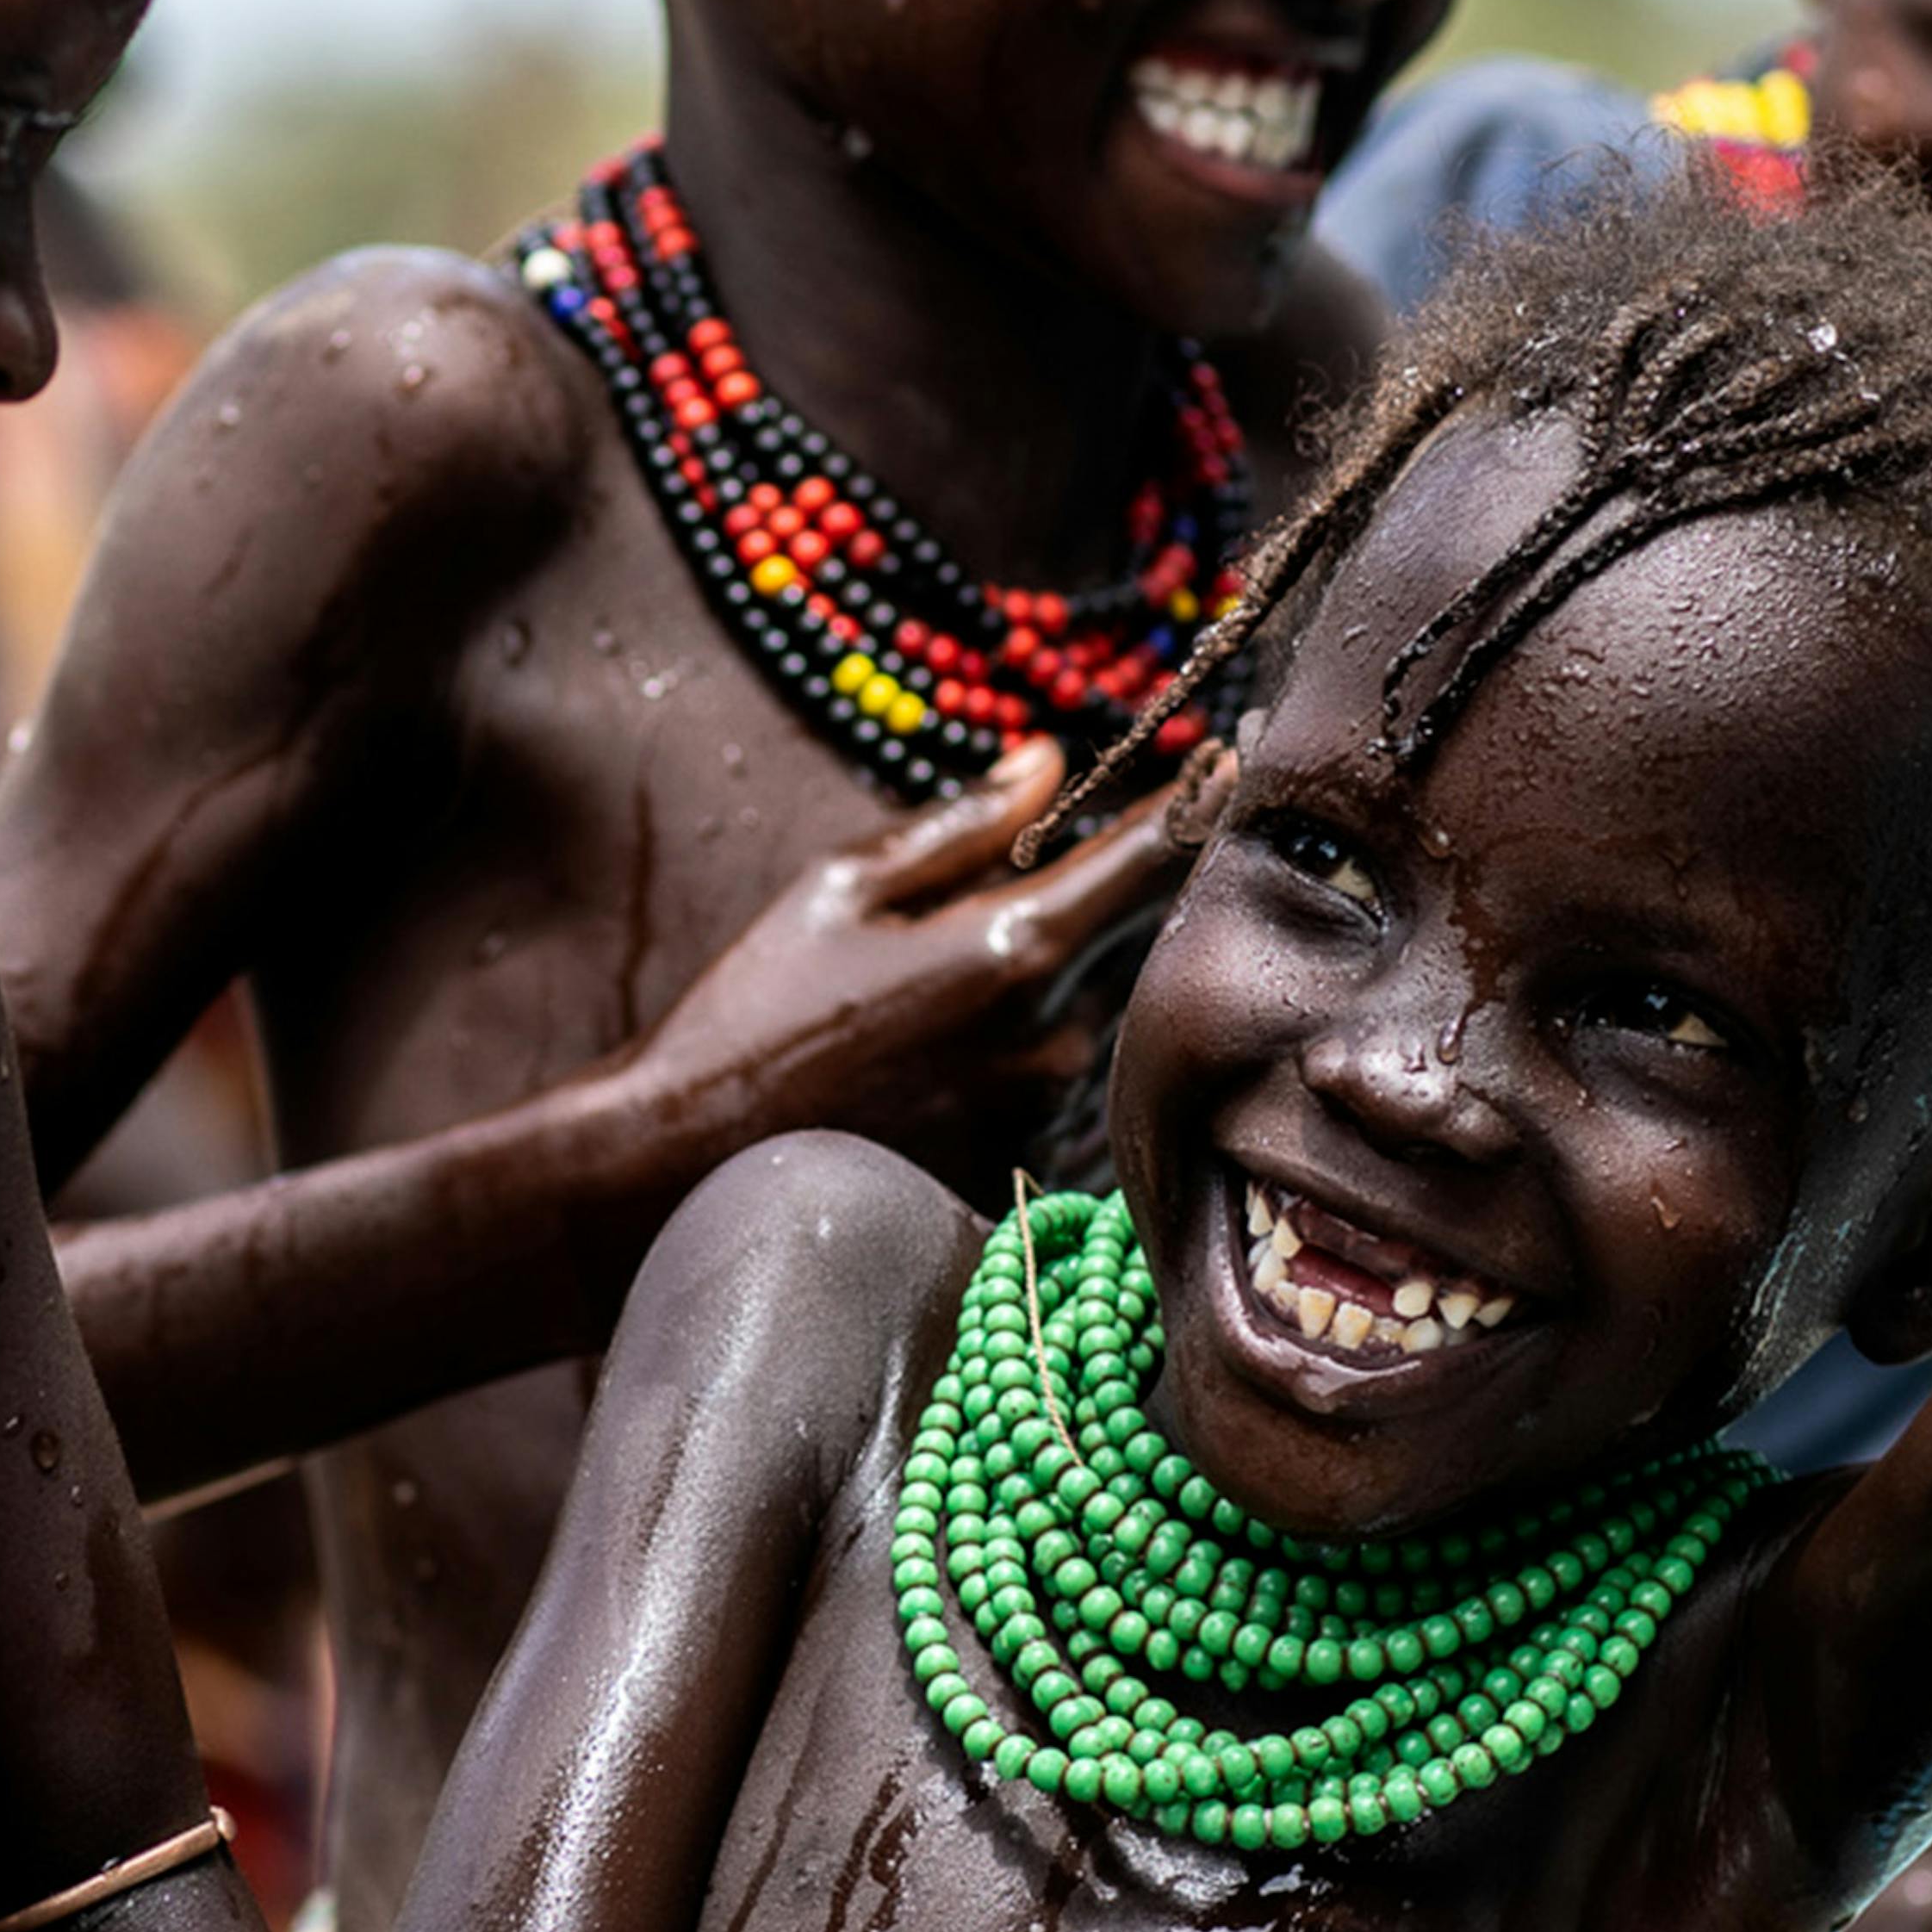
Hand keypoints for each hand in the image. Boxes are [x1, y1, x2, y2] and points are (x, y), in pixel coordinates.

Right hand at [629, 743, 1193, 1170]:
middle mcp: (1052, 1037)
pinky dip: (1006, 1062)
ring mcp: (1042, 1113)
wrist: (689, 1161)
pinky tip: (919, 1074)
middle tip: (986, 914)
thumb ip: (962, 826)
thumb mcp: (840, 888)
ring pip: (1083, 1018)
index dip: (1198, 804)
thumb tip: (1049, 763)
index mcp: (1012, 948)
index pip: (1148, 859)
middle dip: (1080, 914)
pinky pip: (1046, 1088)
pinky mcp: (1021, 1168)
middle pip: (1122, 946)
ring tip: (919, 1012)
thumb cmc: (753, 1014)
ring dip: (1036, 995)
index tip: (1242, 764)